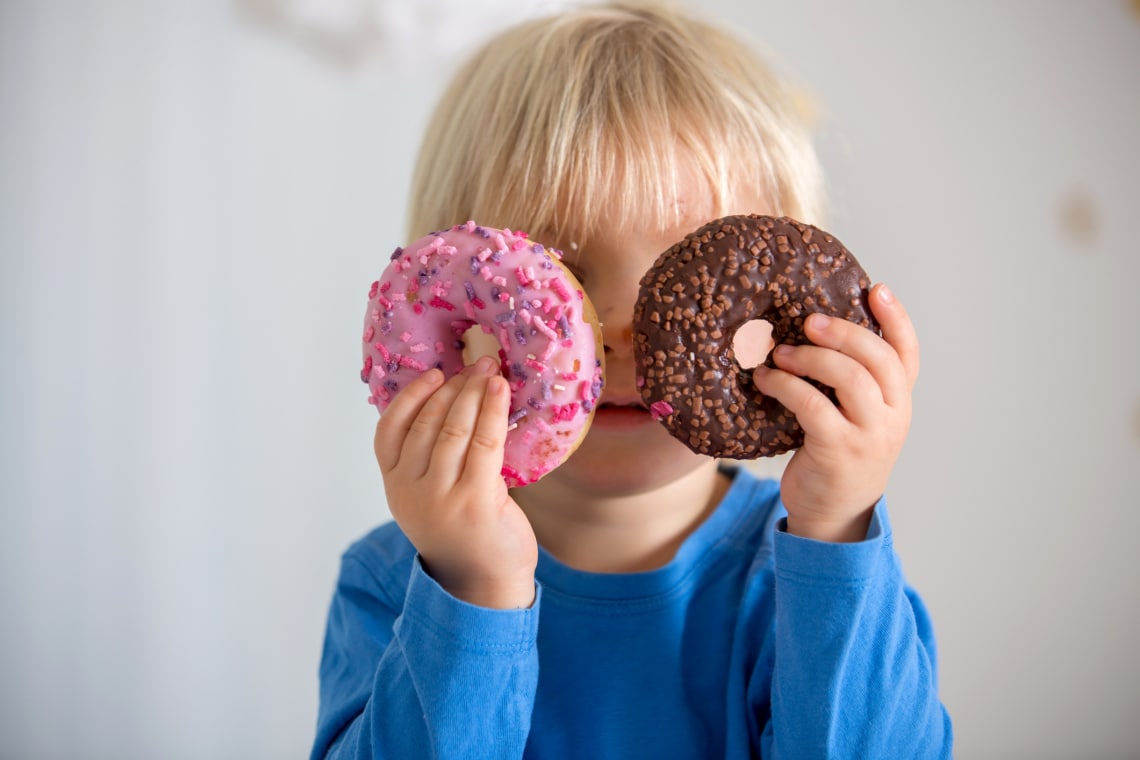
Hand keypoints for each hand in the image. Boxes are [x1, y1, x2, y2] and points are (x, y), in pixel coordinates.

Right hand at [373, 356, 537, 607]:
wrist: (486, 584)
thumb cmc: (465, 533)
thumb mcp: (432, 497)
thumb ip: (430, 460)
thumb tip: (453, 400)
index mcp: (395, 487)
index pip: (388, 431)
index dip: (411, 397)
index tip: (434, 373)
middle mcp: (410, 491)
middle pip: (426, 424)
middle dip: (453, 387)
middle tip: (476, 363)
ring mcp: (440, 497)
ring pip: (453, 429)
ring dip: (473, 393)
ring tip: (489, 370)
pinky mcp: (474, 500)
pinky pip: (483, 442)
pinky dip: (491, 410)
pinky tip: (500, 391)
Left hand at [751, 284, 919, 541]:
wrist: (833, 514)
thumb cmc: (837, 455)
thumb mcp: (854, 417)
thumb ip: (849, 382)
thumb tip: (811, 330)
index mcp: (898, 402)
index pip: (908, 353)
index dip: (896, 319)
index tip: (877, 288)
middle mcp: (893, 417)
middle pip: (879, 359)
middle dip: (844, 332)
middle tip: (808, 321)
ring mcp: (870, 436)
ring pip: (851, 379)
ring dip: (812, 358)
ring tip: (781, 354)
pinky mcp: (839, 451)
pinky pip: (814, 406)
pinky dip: (786, 386)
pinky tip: (766, 380)